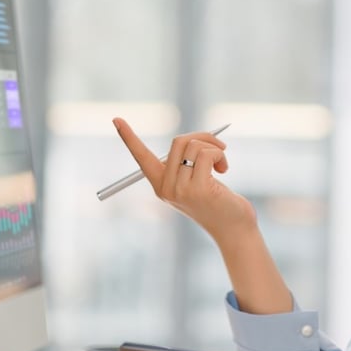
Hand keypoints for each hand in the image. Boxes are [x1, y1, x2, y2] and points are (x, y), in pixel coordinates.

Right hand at [111, 118, 255, 239]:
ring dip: (215, 148)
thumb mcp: (197, 182)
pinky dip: (220, 154)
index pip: (141, 158)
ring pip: (194, 146)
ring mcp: (181, 190)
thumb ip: (188, 163)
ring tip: (222, 163)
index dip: (129, 138)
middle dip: (203, 137)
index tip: (116, 119)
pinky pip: (207, 154)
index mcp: (161, 186)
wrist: (234, 230)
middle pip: (178, 142)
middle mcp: (166, 189)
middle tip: (218, 146)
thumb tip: (193, 137)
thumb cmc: (218, 203)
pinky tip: (224, 169)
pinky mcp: (198, 189)